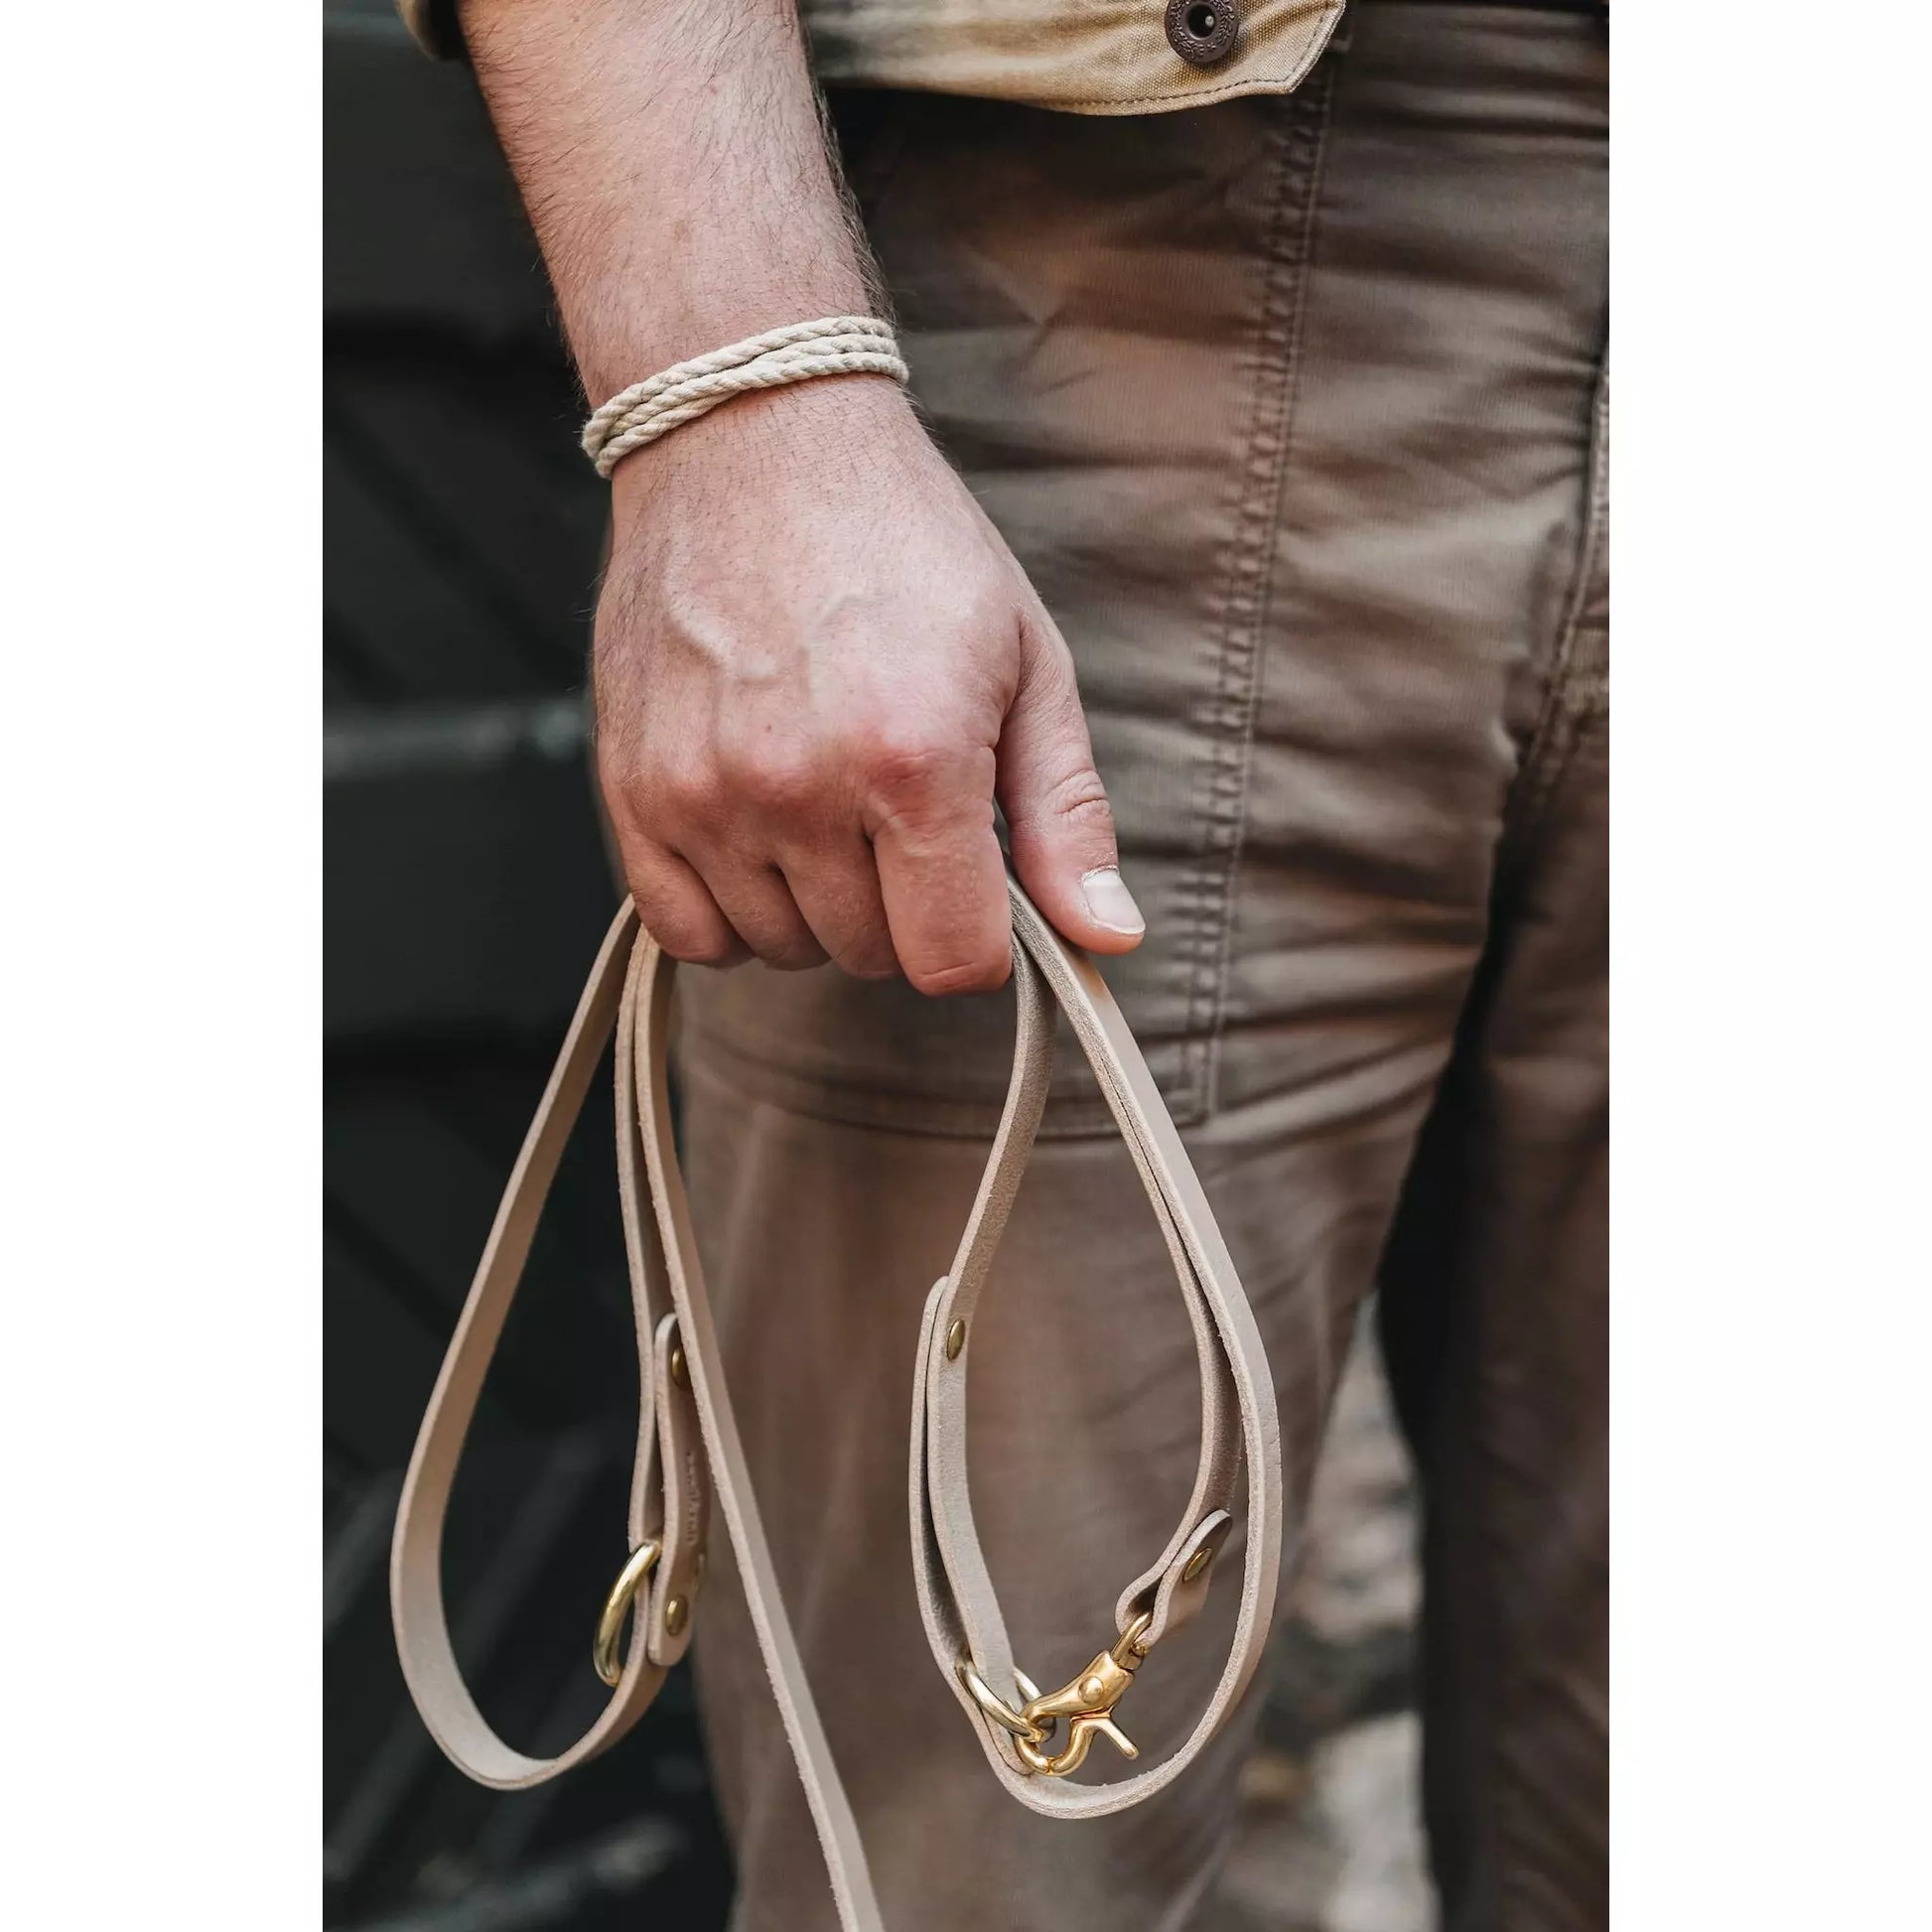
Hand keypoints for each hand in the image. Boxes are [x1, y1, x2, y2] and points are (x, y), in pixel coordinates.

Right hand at [593, 376, 1144, 992]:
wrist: (754, 439)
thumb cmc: (906, 544)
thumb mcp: (1024, 663)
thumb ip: (1066, 814)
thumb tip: (1109, 936)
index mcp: (913, 759)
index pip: (951, 960)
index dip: (980, 938)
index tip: (974, 878)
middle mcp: (797, 788)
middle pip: (870, 956)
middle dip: (904, 906)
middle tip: (899, 809)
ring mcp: (702, 792)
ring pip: (783, 947)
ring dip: (818, 904)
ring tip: (827, 798)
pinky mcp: (631, 787)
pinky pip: (688, 932)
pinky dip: (730, 911)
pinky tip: (760, 838)